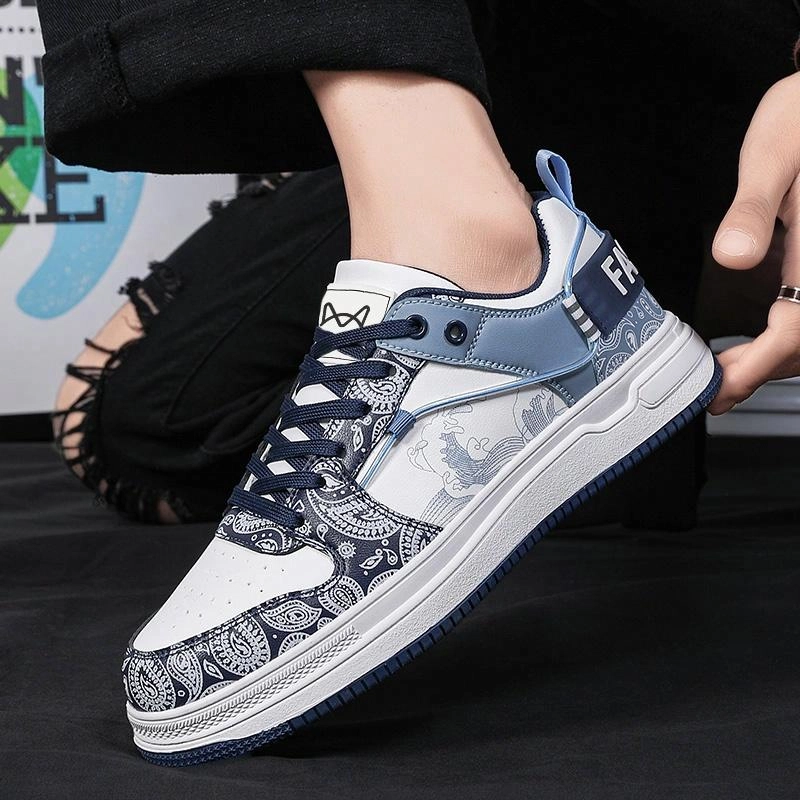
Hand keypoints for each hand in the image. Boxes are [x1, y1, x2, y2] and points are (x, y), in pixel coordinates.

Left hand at [708, 72, 799, 414]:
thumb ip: (754, 207)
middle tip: (715, 392)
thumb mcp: (775, 152)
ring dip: (777, 358)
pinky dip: (790, 336)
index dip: (758, 368)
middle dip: (762, 373)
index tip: (720, 391)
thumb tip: (732, 256)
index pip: (797, 329)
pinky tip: (764, 338)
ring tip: (732, 374)